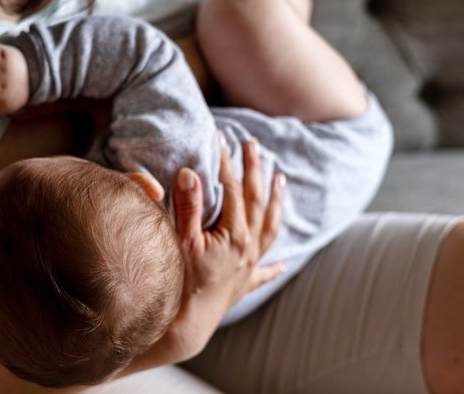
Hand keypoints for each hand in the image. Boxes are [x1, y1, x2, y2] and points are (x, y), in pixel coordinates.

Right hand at [155, 135, 285, 361]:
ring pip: (270, 227)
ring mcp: (249, 265)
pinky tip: (283, 264)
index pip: (232, 189)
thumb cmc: (181, 282)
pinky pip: (265, 271)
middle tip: (254, 145)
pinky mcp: (244, 283)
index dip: (226, 162)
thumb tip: (192, 172)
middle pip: (257, 201)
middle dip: (255, 170)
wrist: (186, 325)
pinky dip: (274, 266)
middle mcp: (249, 248)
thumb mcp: (181, 241)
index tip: (221, 138)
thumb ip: (188, 206)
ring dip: (276, 202)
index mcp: (235, 235)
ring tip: (280, 179)